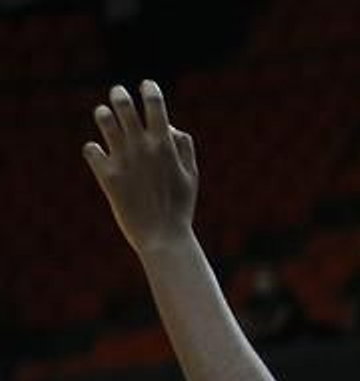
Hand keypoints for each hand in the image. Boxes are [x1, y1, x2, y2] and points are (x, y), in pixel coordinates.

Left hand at [83, 81, 197, 255]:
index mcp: (164, 144)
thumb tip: (169, 126)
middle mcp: (141, 147)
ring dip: (103, 115)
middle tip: (119, 96)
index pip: (154, 102)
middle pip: (123, 104)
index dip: (149, 88)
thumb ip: (184, 146)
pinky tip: (99, 156)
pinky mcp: (107, 176)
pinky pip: (90, 149)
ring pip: (103, 119)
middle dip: (119, 95)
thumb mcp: (191, 176)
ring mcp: (122, 159)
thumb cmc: (180, 207)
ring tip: (105, 118)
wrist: (163, 238)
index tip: (146, 85)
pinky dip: (93, 150)